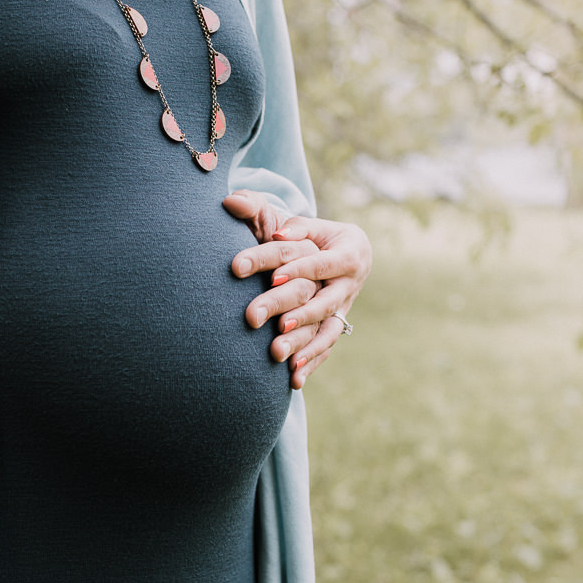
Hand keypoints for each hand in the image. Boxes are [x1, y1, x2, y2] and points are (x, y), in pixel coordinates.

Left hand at [225, 190, 371, 387]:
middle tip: (258, 319)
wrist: (350, 253)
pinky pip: (326, 348)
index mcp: (346, 251)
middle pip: (318, 299)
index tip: (271, 276)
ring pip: (326, 329)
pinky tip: (291, 379)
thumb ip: (266, 212)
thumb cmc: (314, 233)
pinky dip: (310, 364)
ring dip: (301, 343)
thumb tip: (232, 202)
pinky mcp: (337, 327)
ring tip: (274, 354)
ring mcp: (345, 308)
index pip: (317, 261)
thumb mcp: (301, 220)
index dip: (296, 268)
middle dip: (289, 309)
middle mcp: (349, 282)